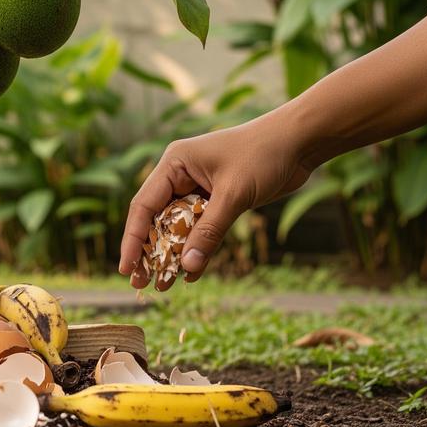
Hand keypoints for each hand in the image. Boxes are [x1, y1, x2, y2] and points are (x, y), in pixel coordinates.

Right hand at [119, 115, 314, 287]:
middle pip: (156, 219)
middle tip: (141, 283)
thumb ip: (209, 231)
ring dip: (172, 255)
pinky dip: (197, 249)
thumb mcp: (233, 195)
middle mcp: (181, 175)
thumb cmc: (263, 155)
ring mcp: (199, 188)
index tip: (126, 267)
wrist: (300, 142)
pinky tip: (191, 274)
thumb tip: (186, 267)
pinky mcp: (217, 199)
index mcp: (174, 164)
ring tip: (163, 285)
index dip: (133, 239)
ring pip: (177, 227)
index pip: (143, 206)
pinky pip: (200, 229)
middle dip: (150, 252)